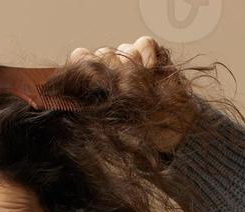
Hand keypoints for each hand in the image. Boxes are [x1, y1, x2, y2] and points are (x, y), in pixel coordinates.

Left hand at [68, 36, 197, 155]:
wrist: (174, 133)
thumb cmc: (140, 135)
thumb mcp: (110, 127)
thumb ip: (91, 109)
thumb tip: (70, 98)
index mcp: (96, 85)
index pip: (80, 58)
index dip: (84, 63)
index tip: (93, 79)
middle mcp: (113, 70)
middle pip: (102, 53)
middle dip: (113, 71)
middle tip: (124, 91)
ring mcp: (133, 61)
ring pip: (123, 49)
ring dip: (132, 67)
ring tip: (142, 88)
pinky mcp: (153, 55)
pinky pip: (143, 43)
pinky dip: (146, 56)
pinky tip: (151, 72)